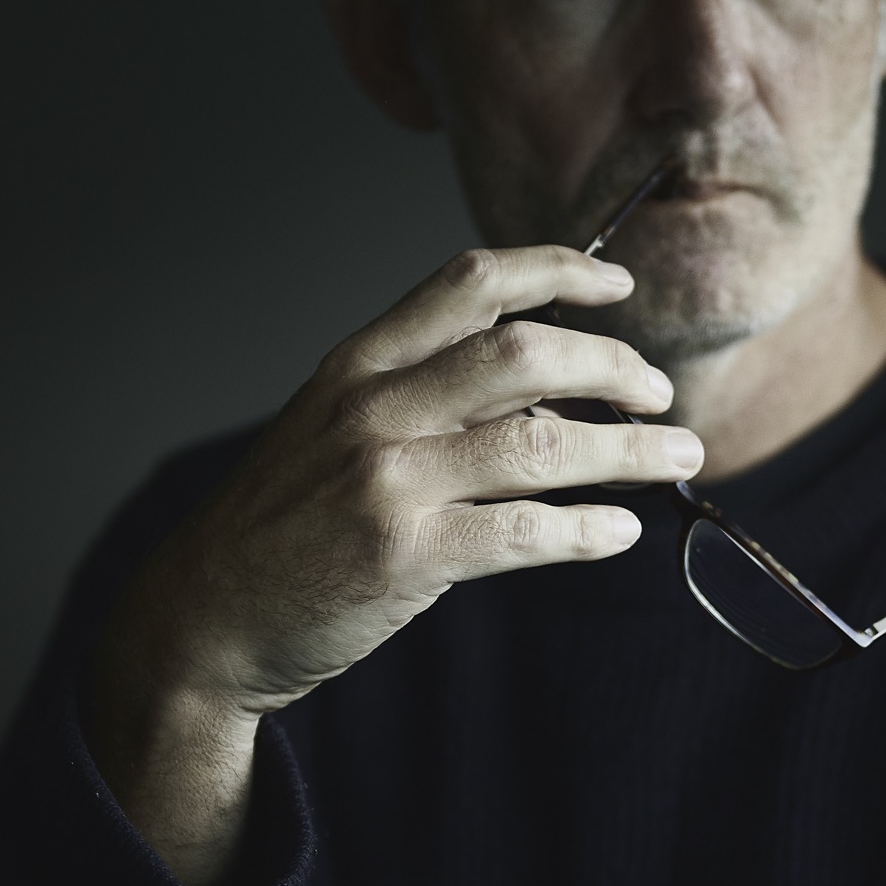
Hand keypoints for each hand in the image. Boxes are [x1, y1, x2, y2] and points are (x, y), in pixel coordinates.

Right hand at [84, 244, 699, 885]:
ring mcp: (387, 479)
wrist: (206, 615)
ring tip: (680, 456)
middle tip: (659, 392)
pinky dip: (589, 528)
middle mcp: (373, 407)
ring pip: (543, 444)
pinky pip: (526, 531)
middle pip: (525, 353)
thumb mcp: (336, 426)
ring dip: (631, 451)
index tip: (617, 283)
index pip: (471, 283)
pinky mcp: (402, 555)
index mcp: (359, 363)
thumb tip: (560, 395)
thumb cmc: (288, 519)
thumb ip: (430, 397)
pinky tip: (620, 532)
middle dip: (614, 366)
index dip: (558, 270)